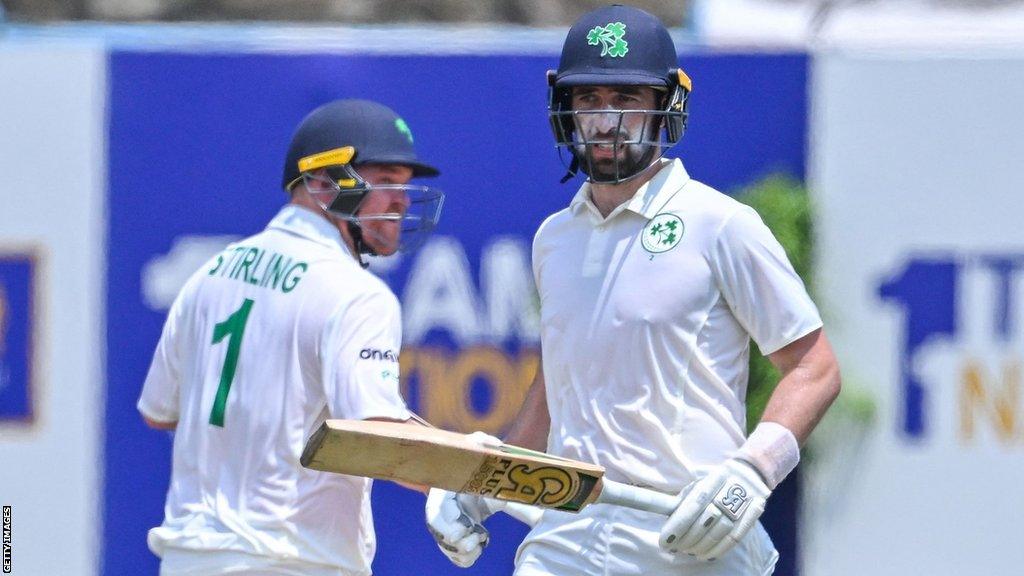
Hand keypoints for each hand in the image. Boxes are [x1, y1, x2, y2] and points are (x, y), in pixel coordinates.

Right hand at [424, 431, 504, 566]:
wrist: (488, 473)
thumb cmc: (478, 457)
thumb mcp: (479, 446)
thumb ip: (482, 442)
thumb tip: (487, 443)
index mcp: (444, 491)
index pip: (434, 512)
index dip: (443, 526)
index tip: (460, 533)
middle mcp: (444, 510)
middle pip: (438, 534)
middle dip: (454, 544)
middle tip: (474, 541)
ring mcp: (450, 523)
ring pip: (446, 547)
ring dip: (461, 553)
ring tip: (479, 544)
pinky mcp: (460, 534)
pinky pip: (456, 555)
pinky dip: (466, 559)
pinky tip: (478, 550)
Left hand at [659, 458, 769, 560]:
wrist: (748, 477)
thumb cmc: (715, 484)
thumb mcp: (699, 485)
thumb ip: (684, 501)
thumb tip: (668, 521)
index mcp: (714, 479)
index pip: (693, 505)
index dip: (679, 524)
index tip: (665, 540)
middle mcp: (730, 491)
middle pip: (706, 521)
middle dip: (687, 538)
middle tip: (675, 547)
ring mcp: (745, 505)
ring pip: (719, 532)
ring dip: (700, 546)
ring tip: (687, 550)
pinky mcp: (753, 518)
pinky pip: (734, 540)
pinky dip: (717, 550)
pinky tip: (704, 556)